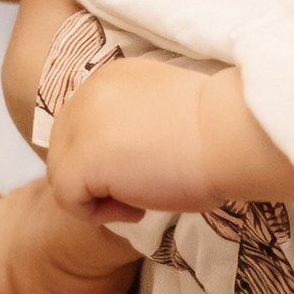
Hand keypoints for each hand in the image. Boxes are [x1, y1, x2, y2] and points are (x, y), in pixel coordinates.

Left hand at [45, 59, 293, 229]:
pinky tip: (137, 208)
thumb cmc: (219, 131)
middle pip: (65, 149)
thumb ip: (132, 123)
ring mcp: (79, 125)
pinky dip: (99, 214)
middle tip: (145, 187)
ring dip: (99, 197)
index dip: (107, 158)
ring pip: (63, 176)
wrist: (231, 135)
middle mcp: (87, 93)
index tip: (148, 166)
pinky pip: (68, 200)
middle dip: (97, 177)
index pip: (83, 127)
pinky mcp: (79, 160)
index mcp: (110, 78)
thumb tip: (115, 159)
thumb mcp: (165, 113)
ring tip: (142, 199)